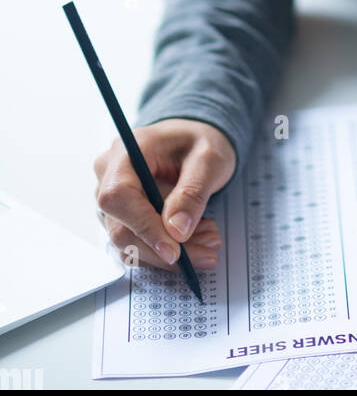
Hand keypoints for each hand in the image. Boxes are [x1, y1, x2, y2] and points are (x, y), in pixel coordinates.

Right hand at [93, 119, 236, 272]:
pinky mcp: (122, 216)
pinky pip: (136, 243)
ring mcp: (113, 199)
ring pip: (129, 243)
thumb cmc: (198, 141)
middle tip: (208, 251)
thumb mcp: (208, 158)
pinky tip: (195, 239)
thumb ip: (192, 192)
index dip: (143, 227)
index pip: (118, 197)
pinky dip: (165, 249)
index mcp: (126, 151)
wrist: (193, 141)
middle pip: (121, 228)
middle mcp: (109, 176)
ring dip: (169, 253)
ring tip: (209, 240)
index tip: (174, 250)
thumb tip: (177, 231)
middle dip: (164, 248)